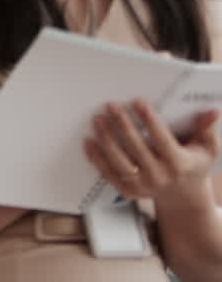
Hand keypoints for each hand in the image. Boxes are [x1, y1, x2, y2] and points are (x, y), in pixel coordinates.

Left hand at [85, 99, 220, 204]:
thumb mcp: (206, 149)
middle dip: (123, 124)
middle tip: (111, 105)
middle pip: (136, 148)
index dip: (150, 120)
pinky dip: (96, 158)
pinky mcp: (128, 191)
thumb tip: (212, 111)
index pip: (162, 139)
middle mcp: (160, 177)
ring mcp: (143, 186)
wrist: (183, 195)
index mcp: (179, 165)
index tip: (138, 102)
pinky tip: (88, 141)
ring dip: (106, 139)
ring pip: (119, 161)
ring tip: (98, 119)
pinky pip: (108, 173)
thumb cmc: (193, 164)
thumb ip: (207, 129)